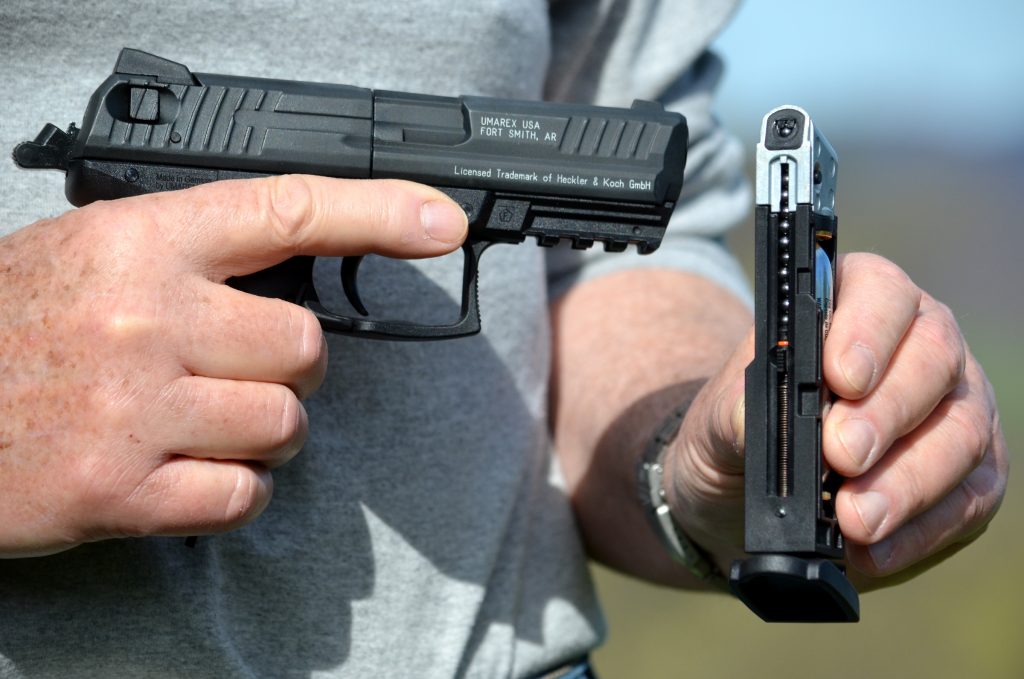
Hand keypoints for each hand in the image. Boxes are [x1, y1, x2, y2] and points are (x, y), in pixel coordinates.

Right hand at [0, 176, 466, 556]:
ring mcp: (136, 408)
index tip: (440, 221)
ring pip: (286, 425)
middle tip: (244, 371)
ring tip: (205, 425)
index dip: (378, 213)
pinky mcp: (121, 491)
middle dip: (293, 368)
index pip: (287, 211)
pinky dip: (233, 494)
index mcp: (141, 242)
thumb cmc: (8, 328)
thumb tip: (294, 269)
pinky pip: (244, 496)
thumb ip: (191, 256)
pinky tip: (187, 474)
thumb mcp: (91, 256)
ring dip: (265, 434)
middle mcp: (145, 318)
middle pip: (306, 345)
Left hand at [665, 253, 1007, 583]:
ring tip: (854, 518)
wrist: (744, 495)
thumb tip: (749, 417)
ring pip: (960, 434)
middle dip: (886, 412)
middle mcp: (920, 347)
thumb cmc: (738, 432)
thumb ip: (732, 413)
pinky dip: (918, 530)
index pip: (880, 293)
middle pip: (933, 360)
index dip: (867, 330)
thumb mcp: (717, 419)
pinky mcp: (970, 478)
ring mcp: (954, 411)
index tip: (839, 377)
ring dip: (906, 482)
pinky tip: (873, 548)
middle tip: (842, 455)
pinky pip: (966, 501)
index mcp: (857, 304)